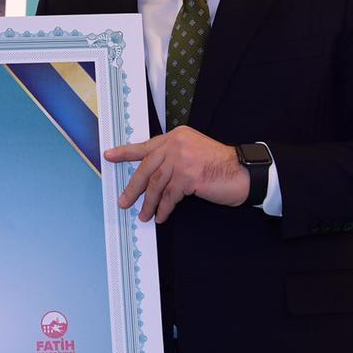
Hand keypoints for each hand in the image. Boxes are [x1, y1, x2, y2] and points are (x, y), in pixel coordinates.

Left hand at [105, 126, 248, 223]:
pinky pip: (170, 196)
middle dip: (134, 188)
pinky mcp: (188, 177)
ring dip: (149, 203)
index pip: (146, 146)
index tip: (109, 156)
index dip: (126, 153)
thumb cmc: (219, 165)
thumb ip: (173, 156)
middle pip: (147, 168)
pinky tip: (160, 216)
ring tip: (143, 215)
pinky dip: (164, 208)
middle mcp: (176, 144)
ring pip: (156, 185)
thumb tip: (150, 174)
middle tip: (124, 201)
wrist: (243, 172)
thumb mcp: (193, 151)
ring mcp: (182, 160)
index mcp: (176, 136)